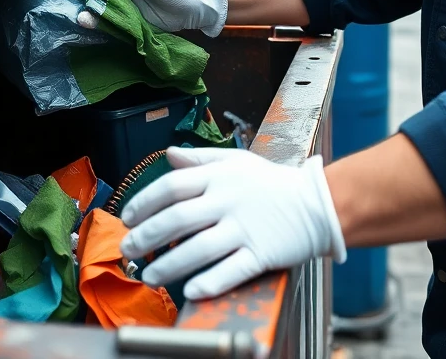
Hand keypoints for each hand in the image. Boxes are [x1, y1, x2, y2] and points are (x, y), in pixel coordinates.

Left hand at [118, 147, 346, 300]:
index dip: (144, 203)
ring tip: (148, 276)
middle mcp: (228, 200)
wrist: (318, 202)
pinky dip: (210, 282)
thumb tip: (168, 154)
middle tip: (128, 250)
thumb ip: (200, 159)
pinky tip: (190, 290)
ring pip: (199, 248)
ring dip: (169, 265)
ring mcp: (245, 228)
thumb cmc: (273, 183)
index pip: (171, 187)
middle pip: (178, 219)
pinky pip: (232, 270)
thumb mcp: (237, 161)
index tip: (127, 218)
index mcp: (219, 176)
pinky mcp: (262, 253)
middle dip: (147, 237)